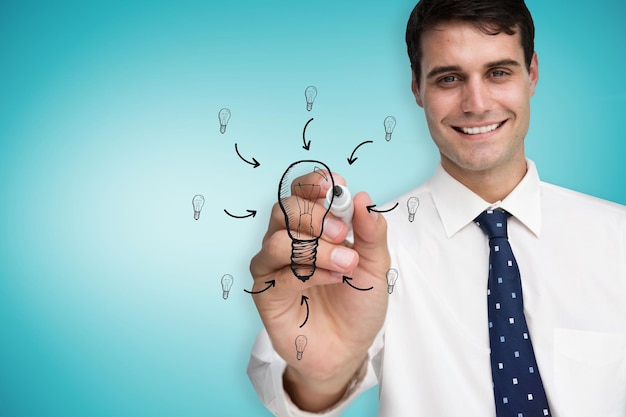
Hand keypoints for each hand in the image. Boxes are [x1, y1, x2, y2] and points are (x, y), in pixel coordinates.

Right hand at [249, 170, 388, 410]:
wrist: (349, 348)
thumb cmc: (357, 303)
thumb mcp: (375, 265)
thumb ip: (371, 232)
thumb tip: (362, 198)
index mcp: (309, 226)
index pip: (299, 192)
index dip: (313, 184)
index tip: (336, 186)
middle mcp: (285, 240)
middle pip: (283, 209)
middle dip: (314, 216)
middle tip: (343, 232)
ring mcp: (272, 267)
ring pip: (277, 241)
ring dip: (316, 249)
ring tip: (347, 263)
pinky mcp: (266, 294)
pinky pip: (279, 276)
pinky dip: (311, 274)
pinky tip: (335, 280)